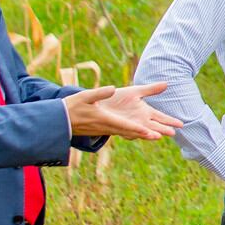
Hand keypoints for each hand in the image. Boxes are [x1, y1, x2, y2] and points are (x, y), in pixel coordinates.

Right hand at [63, 82, 181, 139]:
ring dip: (144, 134)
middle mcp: (108, 127)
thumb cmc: (72, 107)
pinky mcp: (106, 129)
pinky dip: (134, 133)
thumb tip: (112, 89)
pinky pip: (123, 132)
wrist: (60, 121)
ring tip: (160, 135)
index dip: (138, 129)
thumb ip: (99, 93)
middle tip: (164, 135)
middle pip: (131, 132)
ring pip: (129, 133)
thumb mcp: (85, 97)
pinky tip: (143, 132)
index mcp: (105, 119)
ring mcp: (107, 129)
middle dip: (147, 134)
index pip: (124, 125)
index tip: (150, 131)